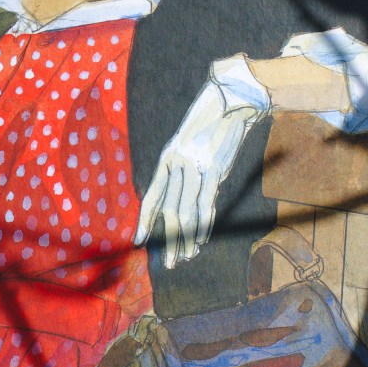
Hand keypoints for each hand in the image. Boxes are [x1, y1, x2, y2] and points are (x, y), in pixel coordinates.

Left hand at [134, 55, 269, 267]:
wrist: (228, 104)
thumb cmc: (206, 126)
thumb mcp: (185, 147)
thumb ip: (179, 173)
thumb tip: (176, 202)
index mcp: (166, 159)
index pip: (152, 196)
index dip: (145, 221)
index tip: (139, 241)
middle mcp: (177, 165)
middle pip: (171, 211)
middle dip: (169, 240)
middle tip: (169, 262)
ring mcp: (196, 168)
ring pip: (188, 213)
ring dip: (187, 239)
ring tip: (185, 257)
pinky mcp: (215, 171)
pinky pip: (207, 206)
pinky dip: (205, 227)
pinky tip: (201, 241)